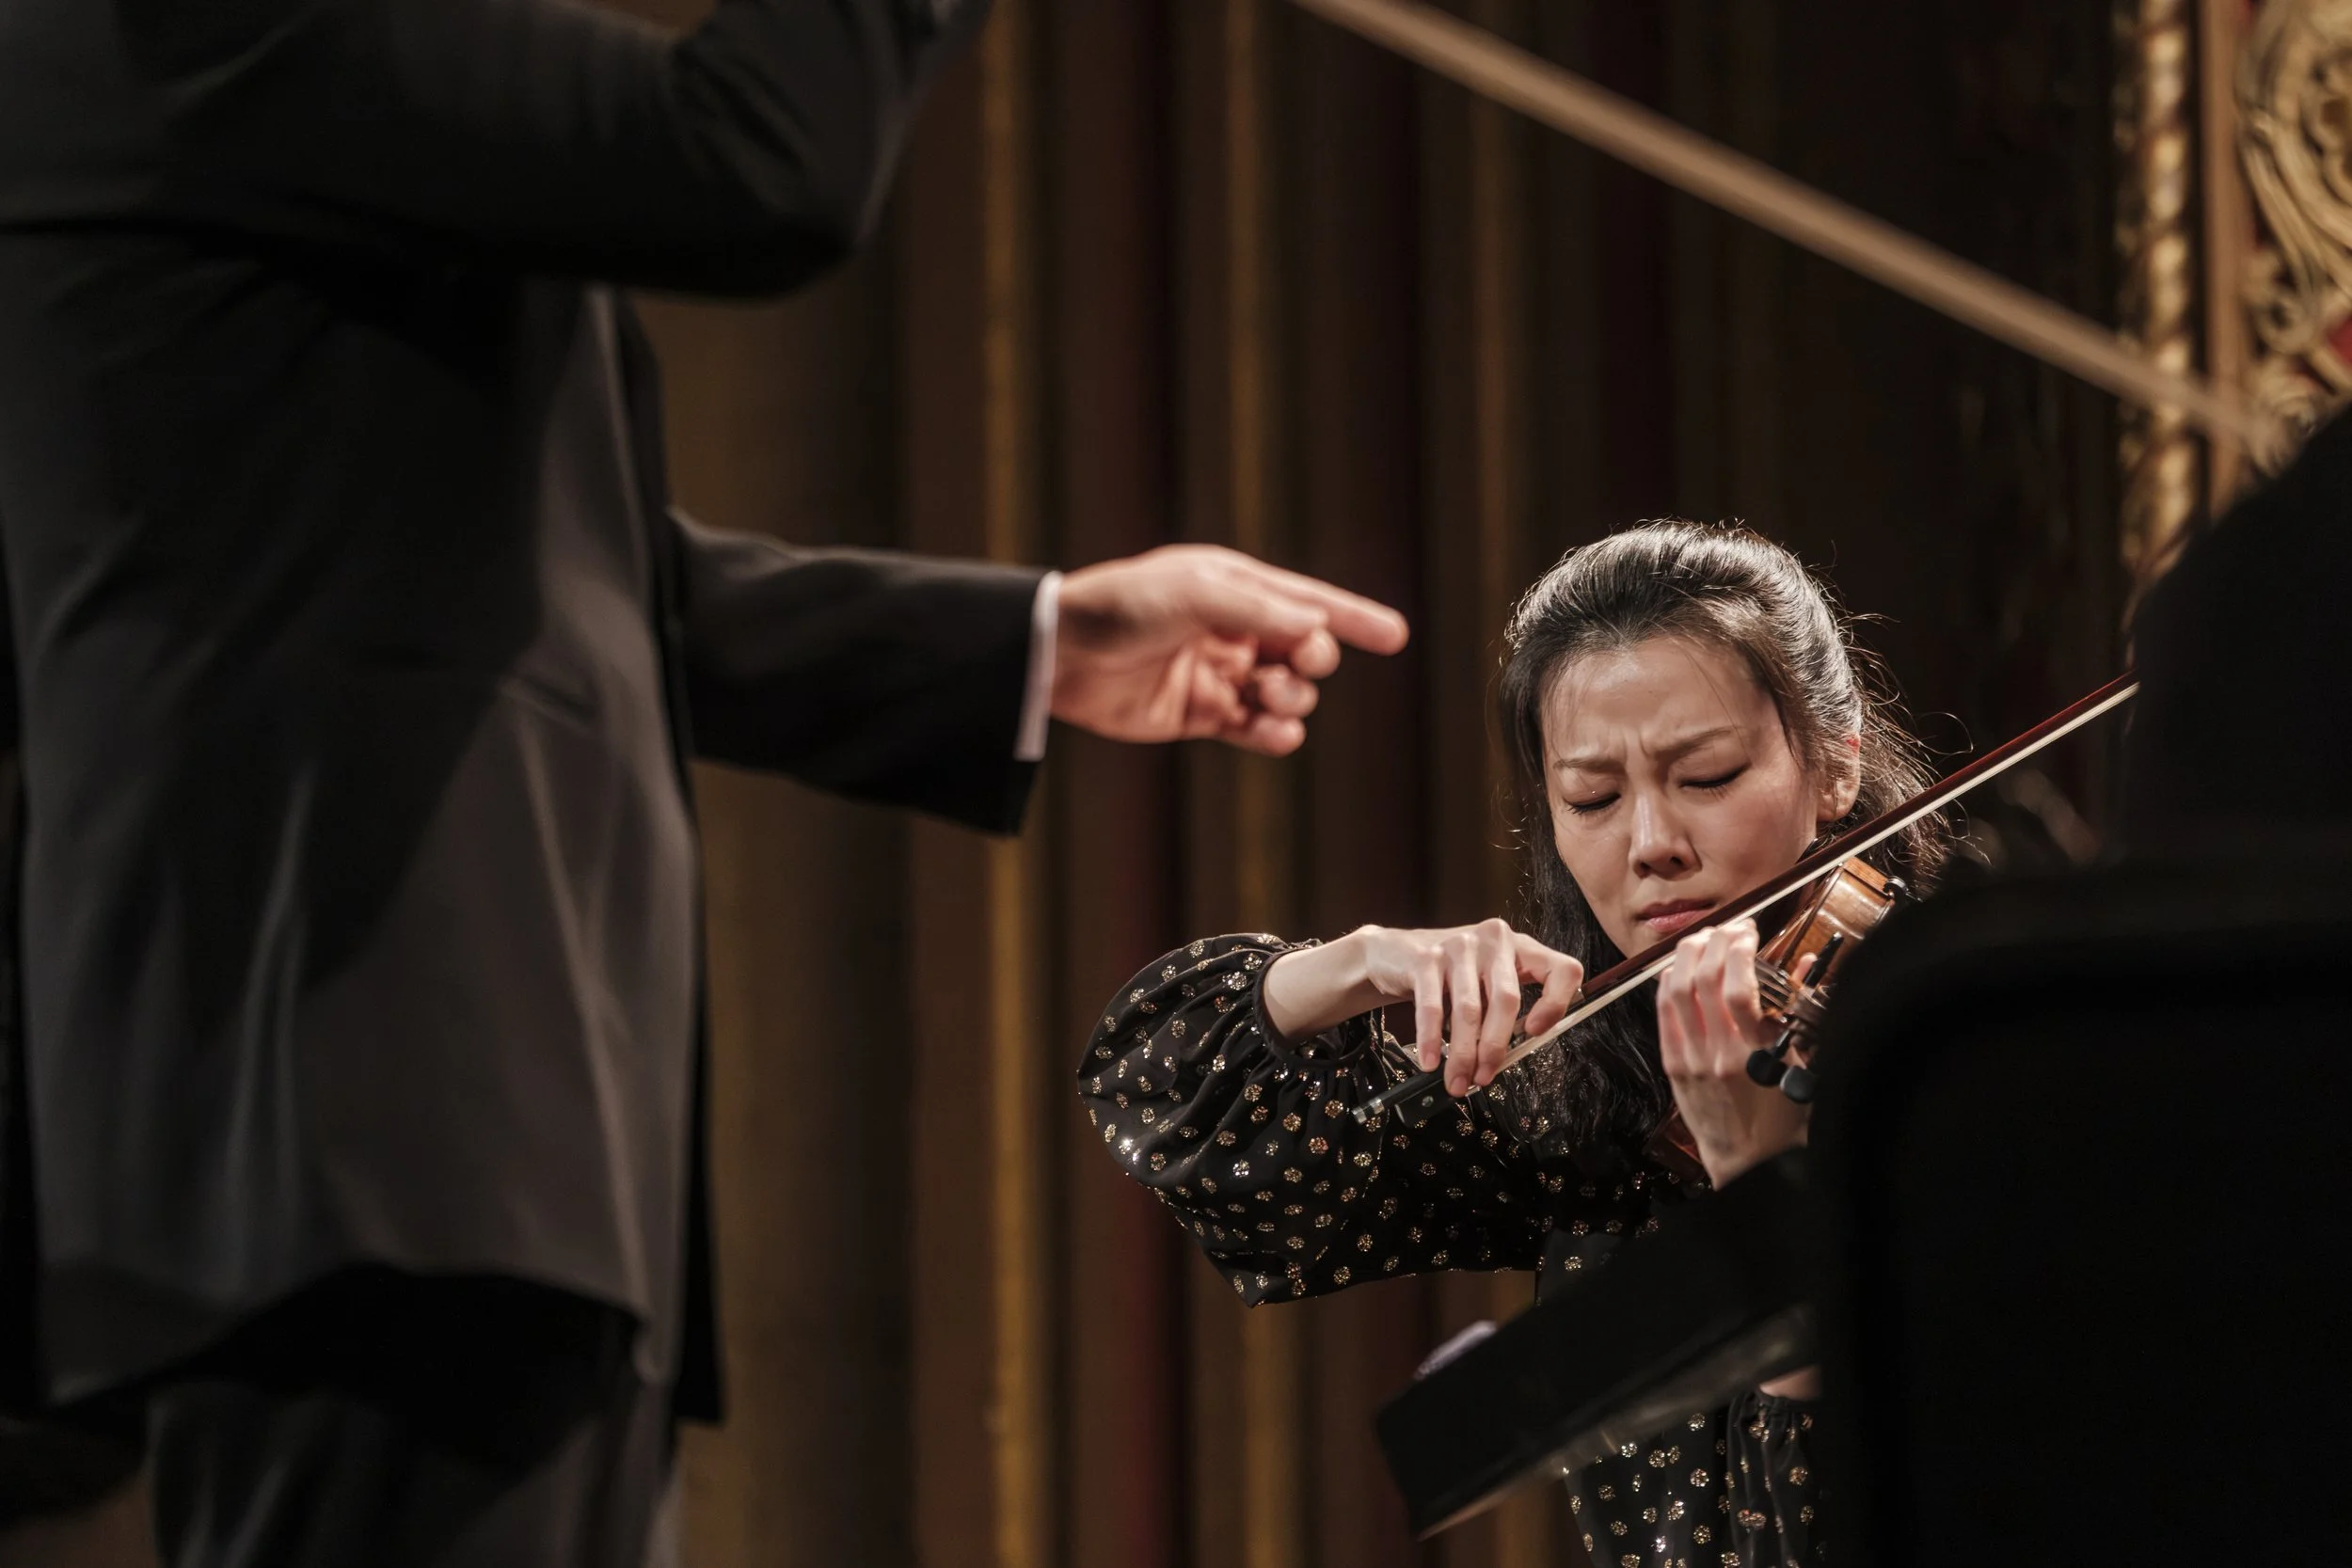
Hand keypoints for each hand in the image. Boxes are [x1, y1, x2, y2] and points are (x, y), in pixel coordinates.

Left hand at [1049, 545, 1409, 754]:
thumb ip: (1259, 609)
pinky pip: (1255, 730)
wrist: (1061, 656)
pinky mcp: (1199, 715)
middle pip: (1305, 650)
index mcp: (1234, 587)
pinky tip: (1273, 733)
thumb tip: (1317, 628)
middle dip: (1313, 659)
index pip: (1309, 602)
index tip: (1397, 636)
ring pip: (1286, 694)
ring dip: (1293, 699)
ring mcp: (1218, 673)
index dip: (1354, 618)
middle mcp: (1232, 629)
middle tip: (1295, 662)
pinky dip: (1273, 735)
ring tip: (1269, 696)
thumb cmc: (1122, 608)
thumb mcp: (1195, 593)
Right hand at [1261, 920, 1582, 1096]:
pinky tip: (1430, 1061)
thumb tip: (1502, 1061)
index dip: (1556, 1003)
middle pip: (1507, 999)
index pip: (1562, 969)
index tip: (1534, 1033)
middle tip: (1484, 1078)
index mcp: (1520, 947)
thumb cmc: (1449, 977)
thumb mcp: (1485, 985)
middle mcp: (1494, 940)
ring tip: (1457, 1080)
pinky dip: (1431, 1039)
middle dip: (1495, 1047)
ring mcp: (1459, 945)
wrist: (1392, 953)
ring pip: (1469, 1009)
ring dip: (1463, 1053)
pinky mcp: (1425, 957)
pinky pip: (1432, 1006)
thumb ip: (1502, 1012)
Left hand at [1656, 920, 1811, 1186]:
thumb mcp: (1804, 1065)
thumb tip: (1803, 963)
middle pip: (1702, 978)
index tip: (1750, 933)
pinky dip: (1670, 980)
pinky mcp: (1673, 1065)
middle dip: (1715, 941)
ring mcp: (1689, 1059)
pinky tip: (1682, 965)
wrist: (1747, 1163)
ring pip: (1676, 989)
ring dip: (1688, 954)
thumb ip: (1801, 1011)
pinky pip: (1664, 1012)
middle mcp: (1716, 1054)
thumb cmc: (1783, 1118)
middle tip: (1732, 928)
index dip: (1740, 949)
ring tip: (1707, 937)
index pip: (1738, 987)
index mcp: (1754, 1056)